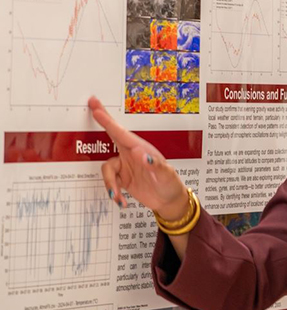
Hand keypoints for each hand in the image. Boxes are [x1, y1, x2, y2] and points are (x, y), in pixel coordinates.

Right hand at [88, 97, 188, 218]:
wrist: (168, 201)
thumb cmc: (170, 185)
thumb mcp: (166, 175)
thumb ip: (154, 165)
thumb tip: (140, 154)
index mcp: (141, 149)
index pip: (122, 133)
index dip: (108, 121)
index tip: (96, 108)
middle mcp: (132, 155)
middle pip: (112, 136)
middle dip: (102, 122)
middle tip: (93, 107)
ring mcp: (126, 166)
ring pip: (107, 169)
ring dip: (110, 184)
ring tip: (118, 196)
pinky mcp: (122, 178)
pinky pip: (110, 182)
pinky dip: (114, 193)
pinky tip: (122, 201)